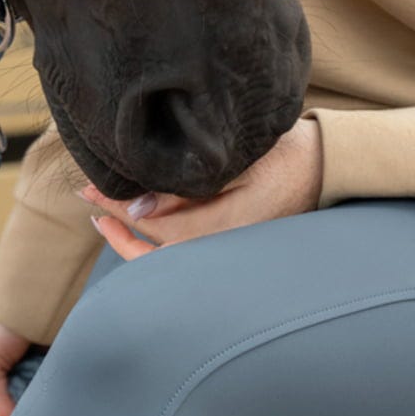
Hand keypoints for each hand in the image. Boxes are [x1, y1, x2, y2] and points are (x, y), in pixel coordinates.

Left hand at [83, 116, 322, 262]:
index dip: (120, 210)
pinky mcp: (232, 245)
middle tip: (88, 199)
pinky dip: (155, 241)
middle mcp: (224, 249)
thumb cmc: (286, 154)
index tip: (91, 189)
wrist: (326, 166)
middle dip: (116, 228)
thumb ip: (190, 187)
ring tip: (105, 215)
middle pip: (156, 256)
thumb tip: (139, 208)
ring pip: (168, 260)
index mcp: (227, 227)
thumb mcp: (239, 160)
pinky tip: (142, 221)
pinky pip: (184, 253)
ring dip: (132, 238)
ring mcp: (229, 252)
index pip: (157, 229)